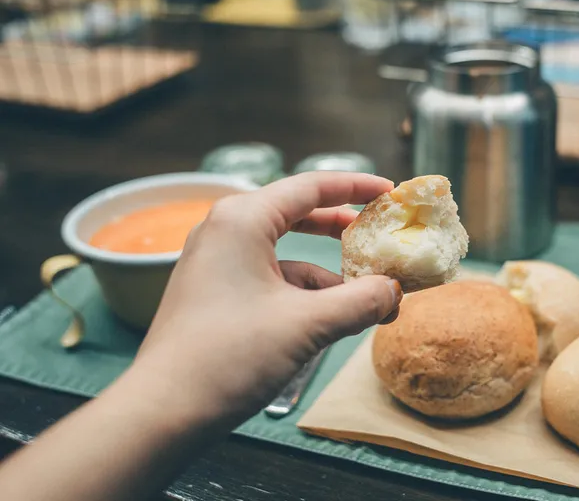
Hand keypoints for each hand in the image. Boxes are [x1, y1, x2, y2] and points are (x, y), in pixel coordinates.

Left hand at [129, 171, 402, 427]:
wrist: (163, 412)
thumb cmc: (229, 356)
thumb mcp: (308, 324)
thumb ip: (361, 301)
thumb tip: (394, 292)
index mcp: (242, 220)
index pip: (310, 187)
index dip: (355, 186)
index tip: (389, 192)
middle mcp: (225, 231)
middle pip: (297, 214)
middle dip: (342, 228)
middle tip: (380, 232)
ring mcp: (217, 263)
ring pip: (286, 253)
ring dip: (328, 273)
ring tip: (368, 297)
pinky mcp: (215, 293)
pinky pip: (271, 279)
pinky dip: (304, 293)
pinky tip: (333, 318)